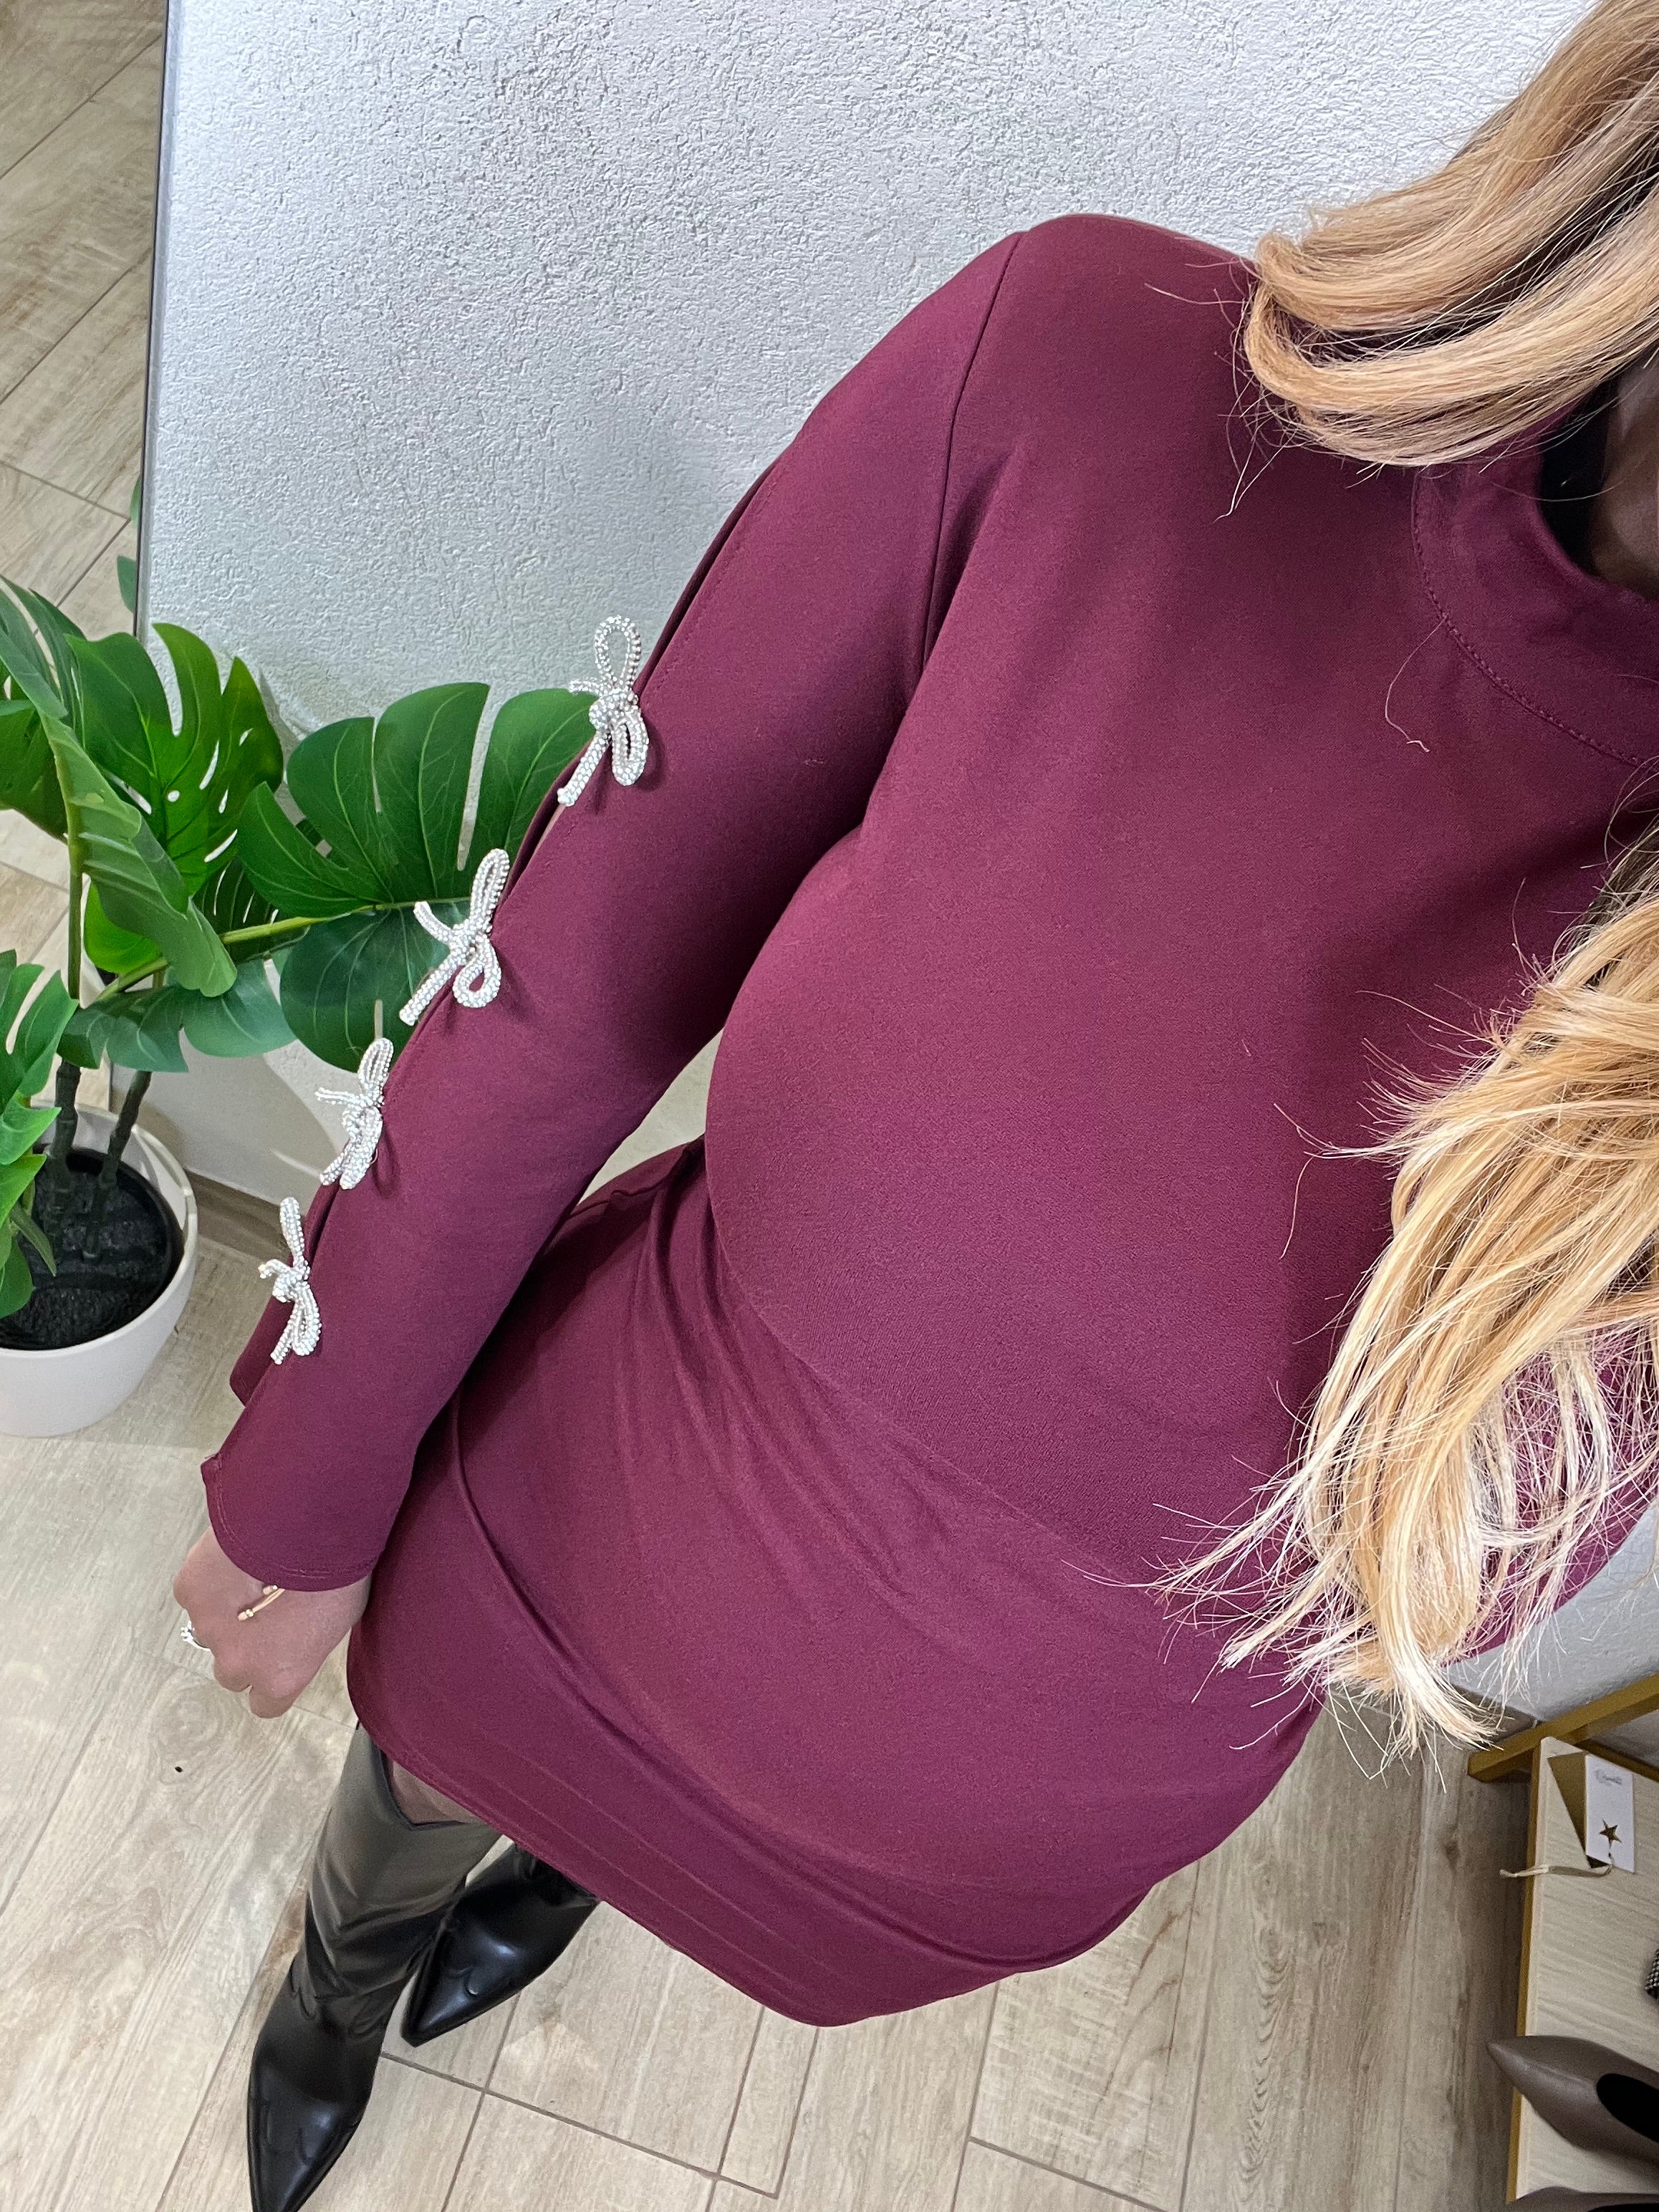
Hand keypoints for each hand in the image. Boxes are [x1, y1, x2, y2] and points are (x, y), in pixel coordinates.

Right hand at [173, 1529, 369, 1718]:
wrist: (307, 1523)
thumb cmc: (336, 1567)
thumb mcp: (340, 1618)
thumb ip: (307, 1643)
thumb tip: (301, 1637)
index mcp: (280, 1676)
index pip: (265, 1704)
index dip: (271, 1677)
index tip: (280, 1656)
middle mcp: (238, 1663)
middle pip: (232, 1671)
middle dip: (245, 1647)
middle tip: (267, 1610)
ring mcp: (207, 1627)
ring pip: (210, 1633)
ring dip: (225, 1614)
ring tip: (253, 1576)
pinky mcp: (188, 1590)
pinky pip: (197, 1595)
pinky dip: (211, 1580)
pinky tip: (235, 1557)